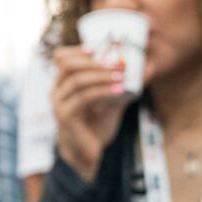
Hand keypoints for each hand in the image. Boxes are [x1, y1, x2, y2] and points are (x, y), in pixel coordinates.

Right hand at [52, 46, 128, 180]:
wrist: (88, 153)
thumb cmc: (97, 125)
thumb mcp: (110, 100)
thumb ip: (119, 84)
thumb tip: (145, 69)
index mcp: (63, 83)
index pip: (61, 58)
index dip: (77, 50)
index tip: (98, 48)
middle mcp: (56, 91)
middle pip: (67, 64)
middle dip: (93, 61)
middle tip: (116, 63)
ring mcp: (58, 103)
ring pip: (76, 80)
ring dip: (101, 75)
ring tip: (121, 75)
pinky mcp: (64, 116)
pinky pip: (83, 97)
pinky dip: (103, 91)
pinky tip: (119, 90)